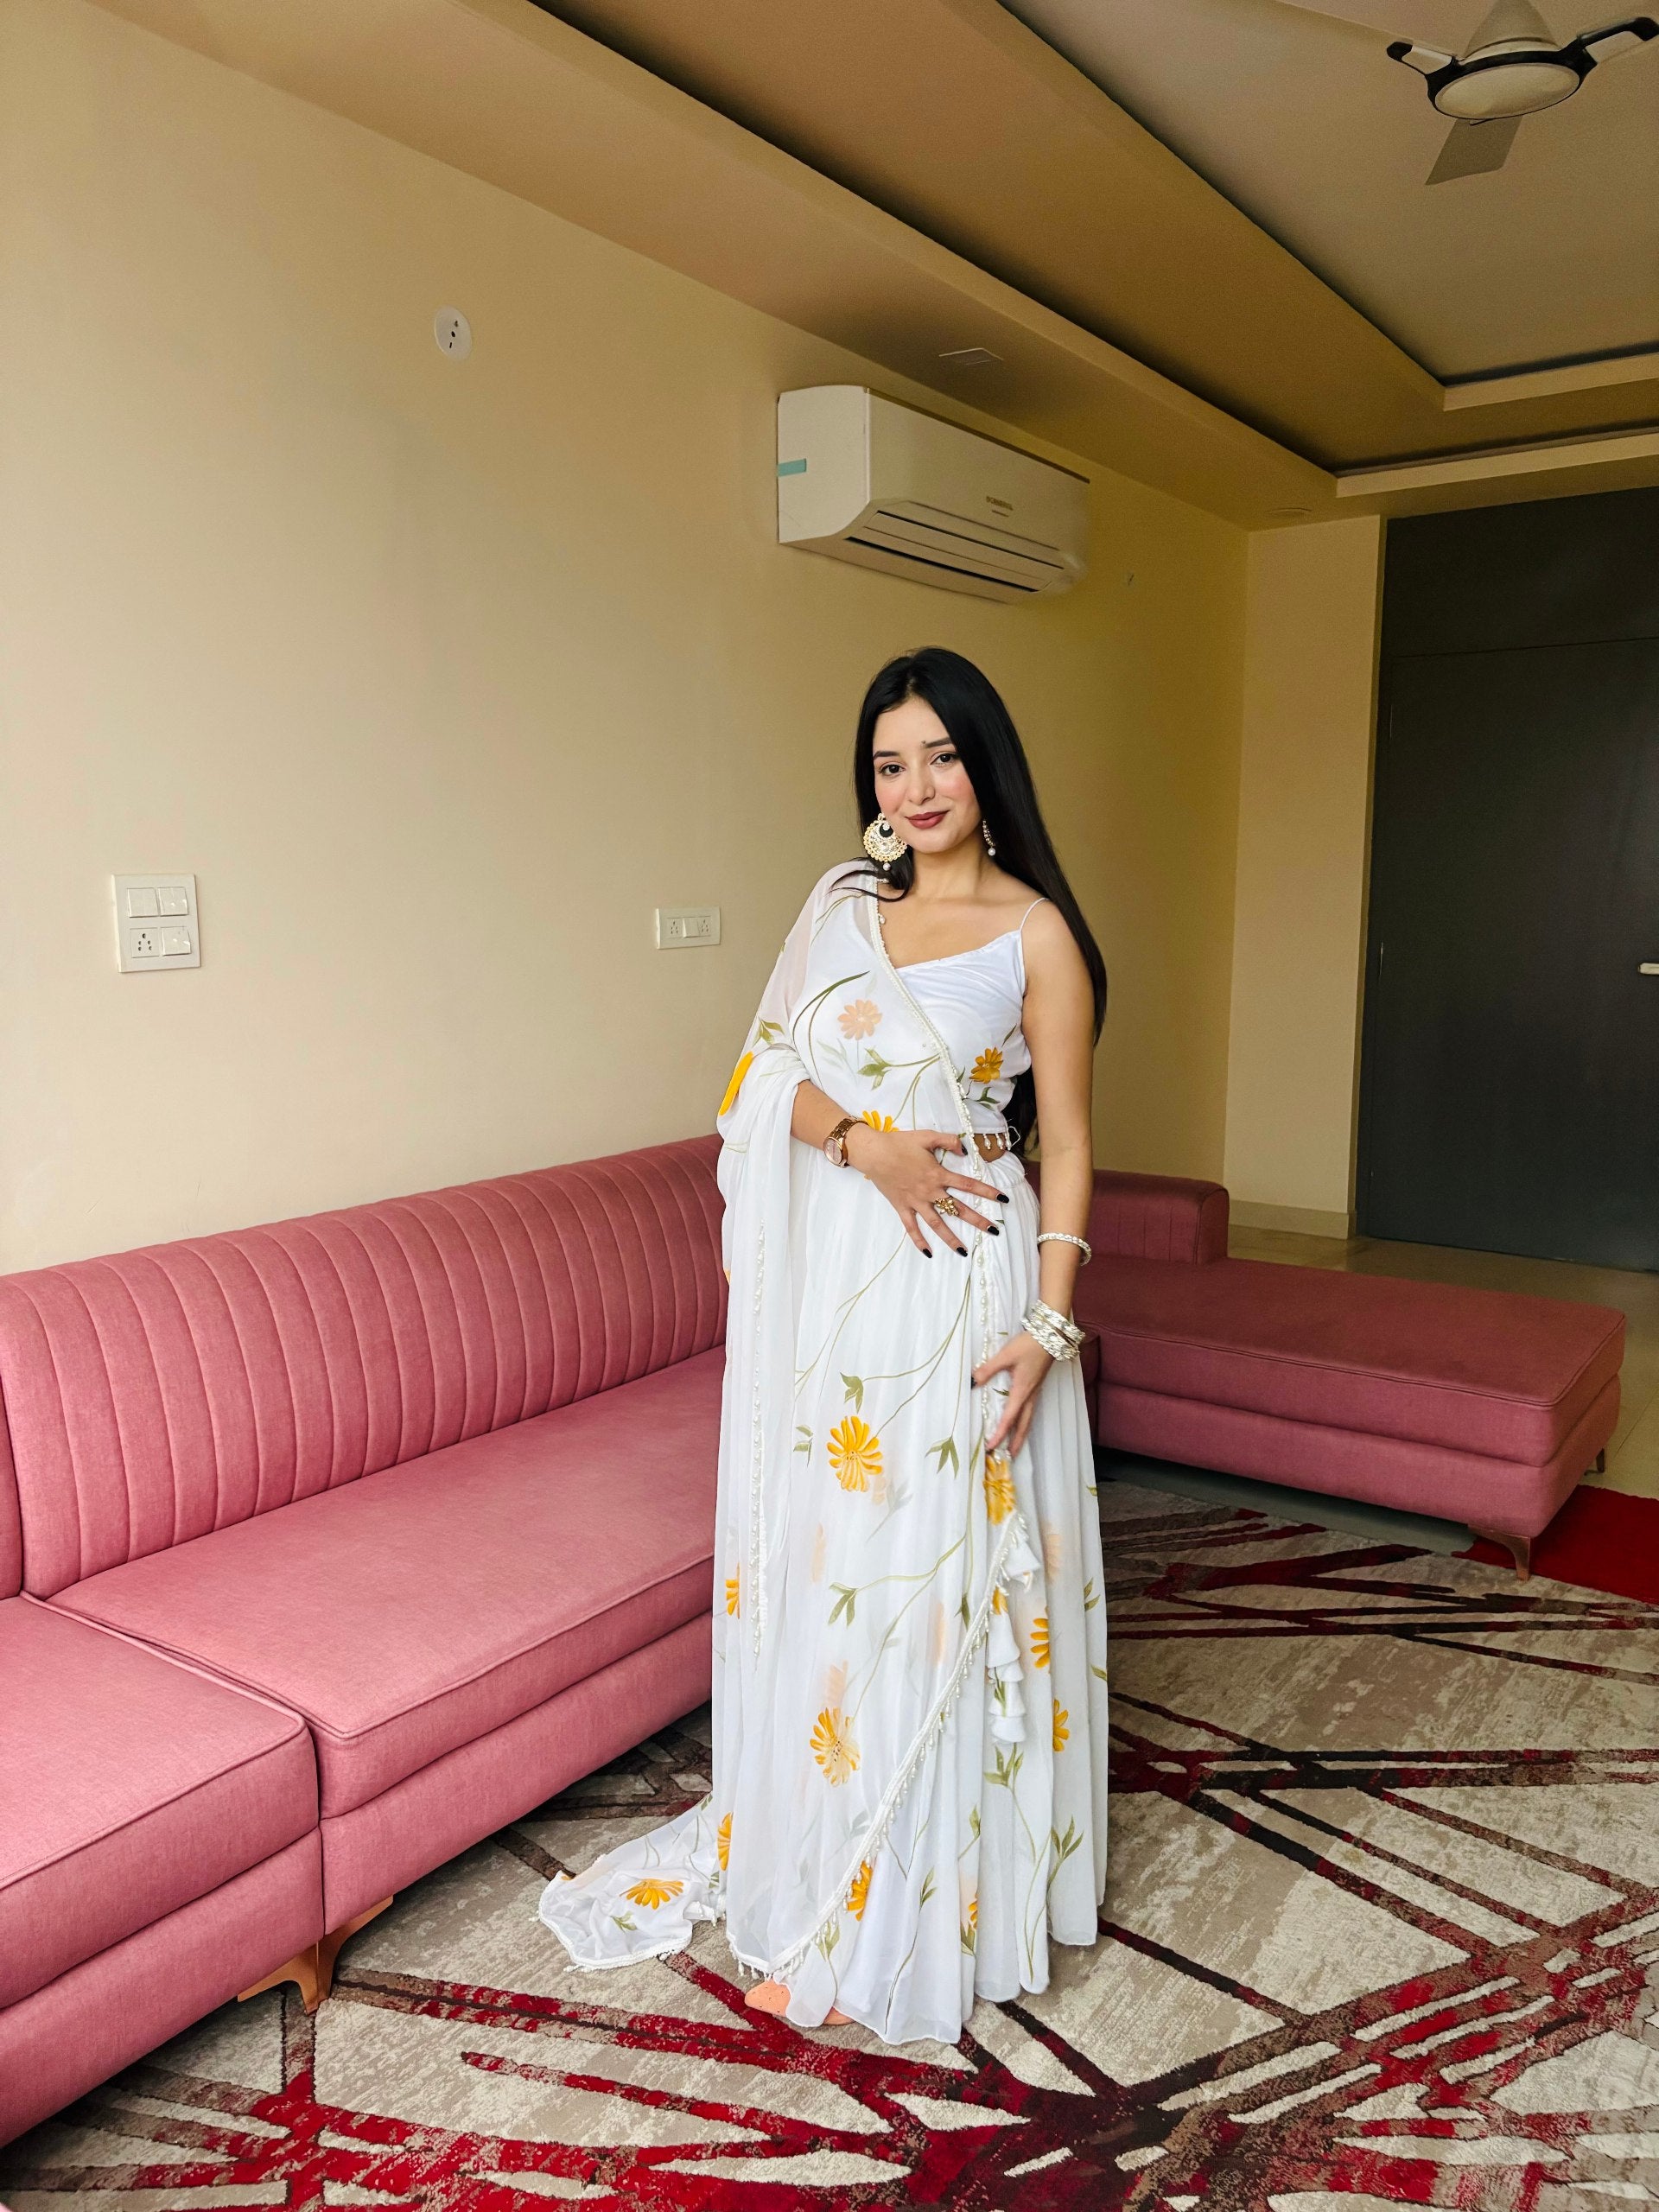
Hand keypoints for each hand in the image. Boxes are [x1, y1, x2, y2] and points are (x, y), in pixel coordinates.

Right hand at [845, 1123, 1005, 1256]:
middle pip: (958, 1209)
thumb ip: (949, 1141)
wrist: (874, 1152)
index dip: (988, 1192)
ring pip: (937, 1223)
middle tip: (993, 1231)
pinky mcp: (902, 1207)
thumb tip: (965, 1150)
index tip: (1004, 1200)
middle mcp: (930, 1191)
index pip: (969, 1185)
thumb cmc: (900, 1143)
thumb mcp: (927, 1136)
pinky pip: (911, 1227)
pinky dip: (919, 1240)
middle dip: (977, 1220)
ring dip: (950, 1238)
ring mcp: (916, 1202)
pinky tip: (928, 1253)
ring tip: (963, 1251)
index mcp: (938, 1174)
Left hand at [972, 1331, 1052, 1454]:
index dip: (999, 1434)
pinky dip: (1025, 1421)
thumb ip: (988, 1369)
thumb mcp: (1006, 1355)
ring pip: (1028, 1418)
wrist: (1052, 1335)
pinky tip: (1021, 1421)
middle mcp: (1030, 1395)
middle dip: (1016, 1442)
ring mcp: (1035, 1391)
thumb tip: (972, 1382)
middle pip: (1023, 1425)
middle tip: (1009, 1457)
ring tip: (1015, 1445)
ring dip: (1021, 1433)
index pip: (1009, 1418)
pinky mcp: (1037, 1385)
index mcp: (1022, 1391)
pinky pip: (1030, 1410)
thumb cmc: (1029, 1345)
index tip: (991, 1447)